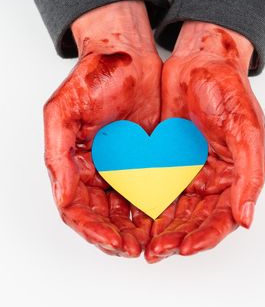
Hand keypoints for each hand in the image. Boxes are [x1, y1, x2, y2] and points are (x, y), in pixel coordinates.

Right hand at [44, 1, 160, 256]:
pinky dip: (155, 210)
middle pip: (102, 218)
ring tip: (152, 243)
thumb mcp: (63, 112)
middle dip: (116, 237)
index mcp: (73, 166)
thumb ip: (58, 156)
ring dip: (136, 230)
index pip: (78, 211)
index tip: (114, 241)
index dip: (93, 231)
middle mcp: (97, 173)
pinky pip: (151, 192)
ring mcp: (122, 169)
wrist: (128, 57)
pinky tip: (165, 220)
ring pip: (127, 211)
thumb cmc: (92, 78)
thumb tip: (63, 197)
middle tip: (134, 249)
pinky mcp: (146, 162)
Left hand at [145, 21, 264, 261]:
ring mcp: (190, 173)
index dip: (207, 238)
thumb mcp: (247, 132)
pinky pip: (157, 190)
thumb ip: (250, 175)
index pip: (225, 219)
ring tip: (143, 244)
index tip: (185, 248)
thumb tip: (247, 218)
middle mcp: (214, 181)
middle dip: (178, 239)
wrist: (200, 63)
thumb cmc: (230, 92)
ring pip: (176, 212)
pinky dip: (147, 207)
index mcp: (237, 178)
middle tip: (157, 252)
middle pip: (197, 222)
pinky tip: (133, 218)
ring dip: (161, 230)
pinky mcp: (168, 163)